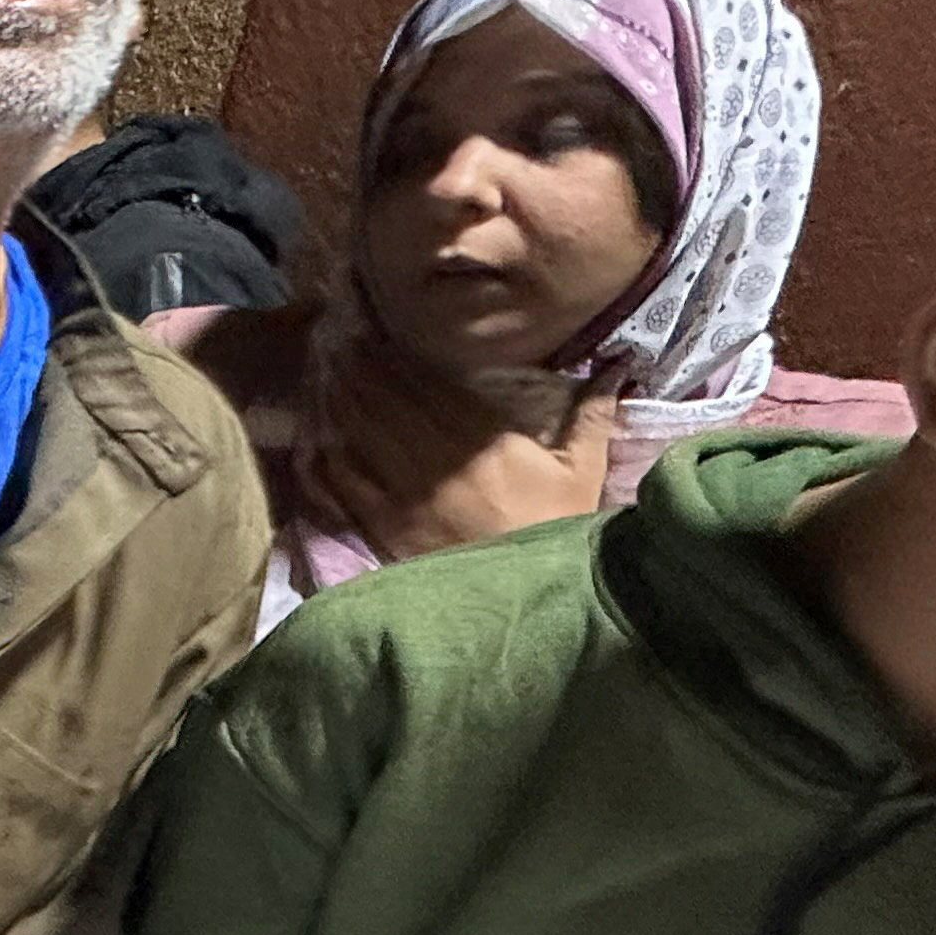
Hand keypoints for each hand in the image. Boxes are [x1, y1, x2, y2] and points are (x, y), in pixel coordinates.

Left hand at [300, 347, 618, 560]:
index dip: (398, 360)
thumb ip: (593, 414)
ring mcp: (406, 493)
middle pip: (387, 404)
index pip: (430, 388)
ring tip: (325, 375)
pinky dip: (328, 459)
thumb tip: (620, 364)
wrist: (527, 599)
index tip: (375, 335)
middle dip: (361, 372)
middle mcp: (438, 459)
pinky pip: (345, 485)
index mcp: (484, 439)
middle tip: (338, 343)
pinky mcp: (384, 527)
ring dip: (341, 403)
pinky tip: (315, 438)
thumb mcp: (585, 470)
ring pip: (361, 436)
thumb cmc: (558, 529)